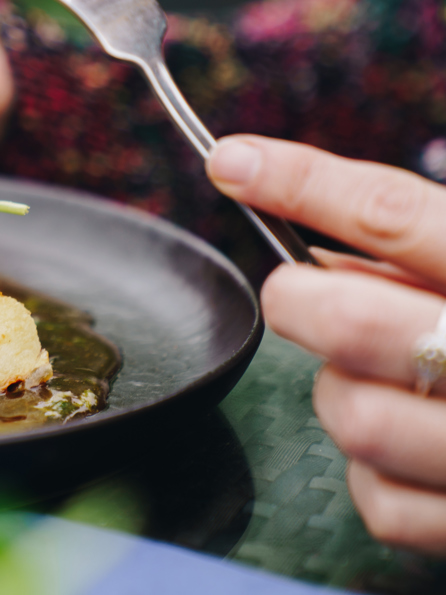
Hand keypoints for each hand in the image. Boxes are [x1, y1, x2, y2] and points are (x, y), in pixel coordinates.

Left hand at [207, 134, 445, 553]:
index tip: (234, 161)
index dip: (304, 182)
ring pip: (352, 415)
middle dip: (300, 299)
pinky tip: (413, 444)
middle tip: (302, 293)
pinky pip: (379, 499)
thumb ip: (437, 248)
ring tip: (383, 377)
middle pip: (350, 320)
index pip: (398, 215)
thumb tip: (325, 253)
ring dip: (341, 391)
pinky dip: (372, 471)